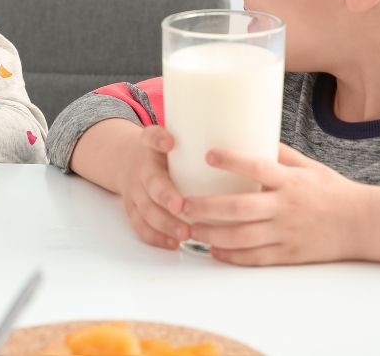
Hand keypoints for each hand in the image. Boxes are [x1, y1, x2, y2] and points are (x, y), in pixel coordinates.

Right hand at [117, 125, 189, 249]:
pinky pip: (140, 225)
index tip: (171, 142)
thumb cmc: (162, 152)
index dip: (159, 139)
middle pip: (150, 181)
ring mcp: (135, 190)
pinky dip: (156, 236)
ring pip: (145, 209)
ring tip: (184, 233)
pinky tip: (173, 243)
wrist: (127, 161)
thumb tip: (252, 136)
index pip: (151, 137)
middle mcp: (141, 167)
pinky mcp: (133, 209)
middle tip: (182, 206)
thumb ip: (200, 136)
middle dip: (165, 195)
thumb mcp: (173, 136)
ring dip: (164, 223)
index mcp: (151, 145)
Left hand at [183, 144, 361, 265]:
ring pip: (242, 236)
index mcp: (290, 181)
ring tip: (191, 228)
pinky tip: (214, 251)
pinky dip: (232, 256)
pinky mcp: (289, 254)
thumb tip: (250, 133)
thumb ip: (279, 154)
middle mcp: (286, 207)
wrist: (363, 224)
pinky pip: (256, 258)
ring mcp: (287, 233)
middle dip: (206, 207)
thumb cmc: (332, 190)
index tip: (207, 154)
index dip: (231, 161)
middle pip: (240, 208)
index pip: (257, 167)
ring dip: (212, 234)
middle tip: (182, 203)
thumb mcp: (308, 166)